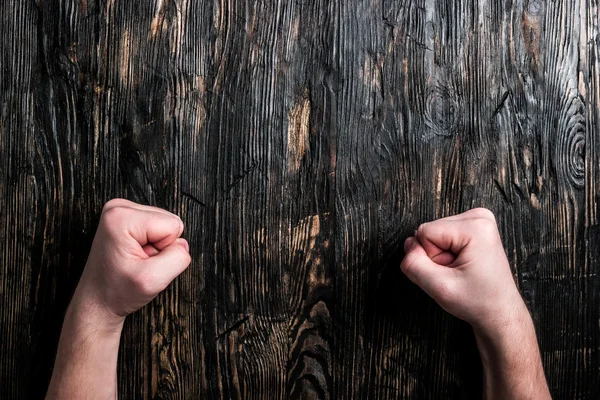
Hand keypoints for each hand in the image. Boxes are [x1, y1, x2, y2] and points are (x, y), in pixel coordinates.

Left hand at [71, 198, 191, 325]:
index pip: (172, 225)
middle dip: (159, 246)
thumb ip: (177, 258)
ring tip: (135, 259)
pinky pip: (157, 227)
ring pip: (165, 224)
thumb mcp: (152, 280)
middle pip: (169, 221)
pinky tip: (134, 255)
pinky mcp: (125, 218)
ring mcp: (121, 211)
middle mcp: (119, 208)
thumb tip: (183, 244)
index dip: (163, 249)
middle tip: (139, 262)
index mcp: (121, 217)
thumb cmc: (116, 292)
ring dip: (155, 247)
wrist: (97, 300)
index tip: (142, 261)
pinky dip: (150, 245)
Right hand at [400, 208, 526, 334]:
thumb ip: (414, 264)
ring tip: (460, 270)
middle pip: (430, 231)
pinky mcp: (474, 227)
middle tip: (456, 273)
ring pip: (434, 234)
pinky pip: (442, 236)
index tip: (451, 272)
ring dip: (441, 256)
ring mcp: (478, 220)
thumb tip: (408, 244)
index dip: (430, 257)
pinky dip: (447, 253)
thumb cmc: (478, 301)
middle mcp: (479, 217)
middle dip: (436, 256)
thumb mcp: (439, 287)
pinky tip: (462, 265)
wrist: (499, 311)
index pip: (424, 232)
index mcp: (475, 227)